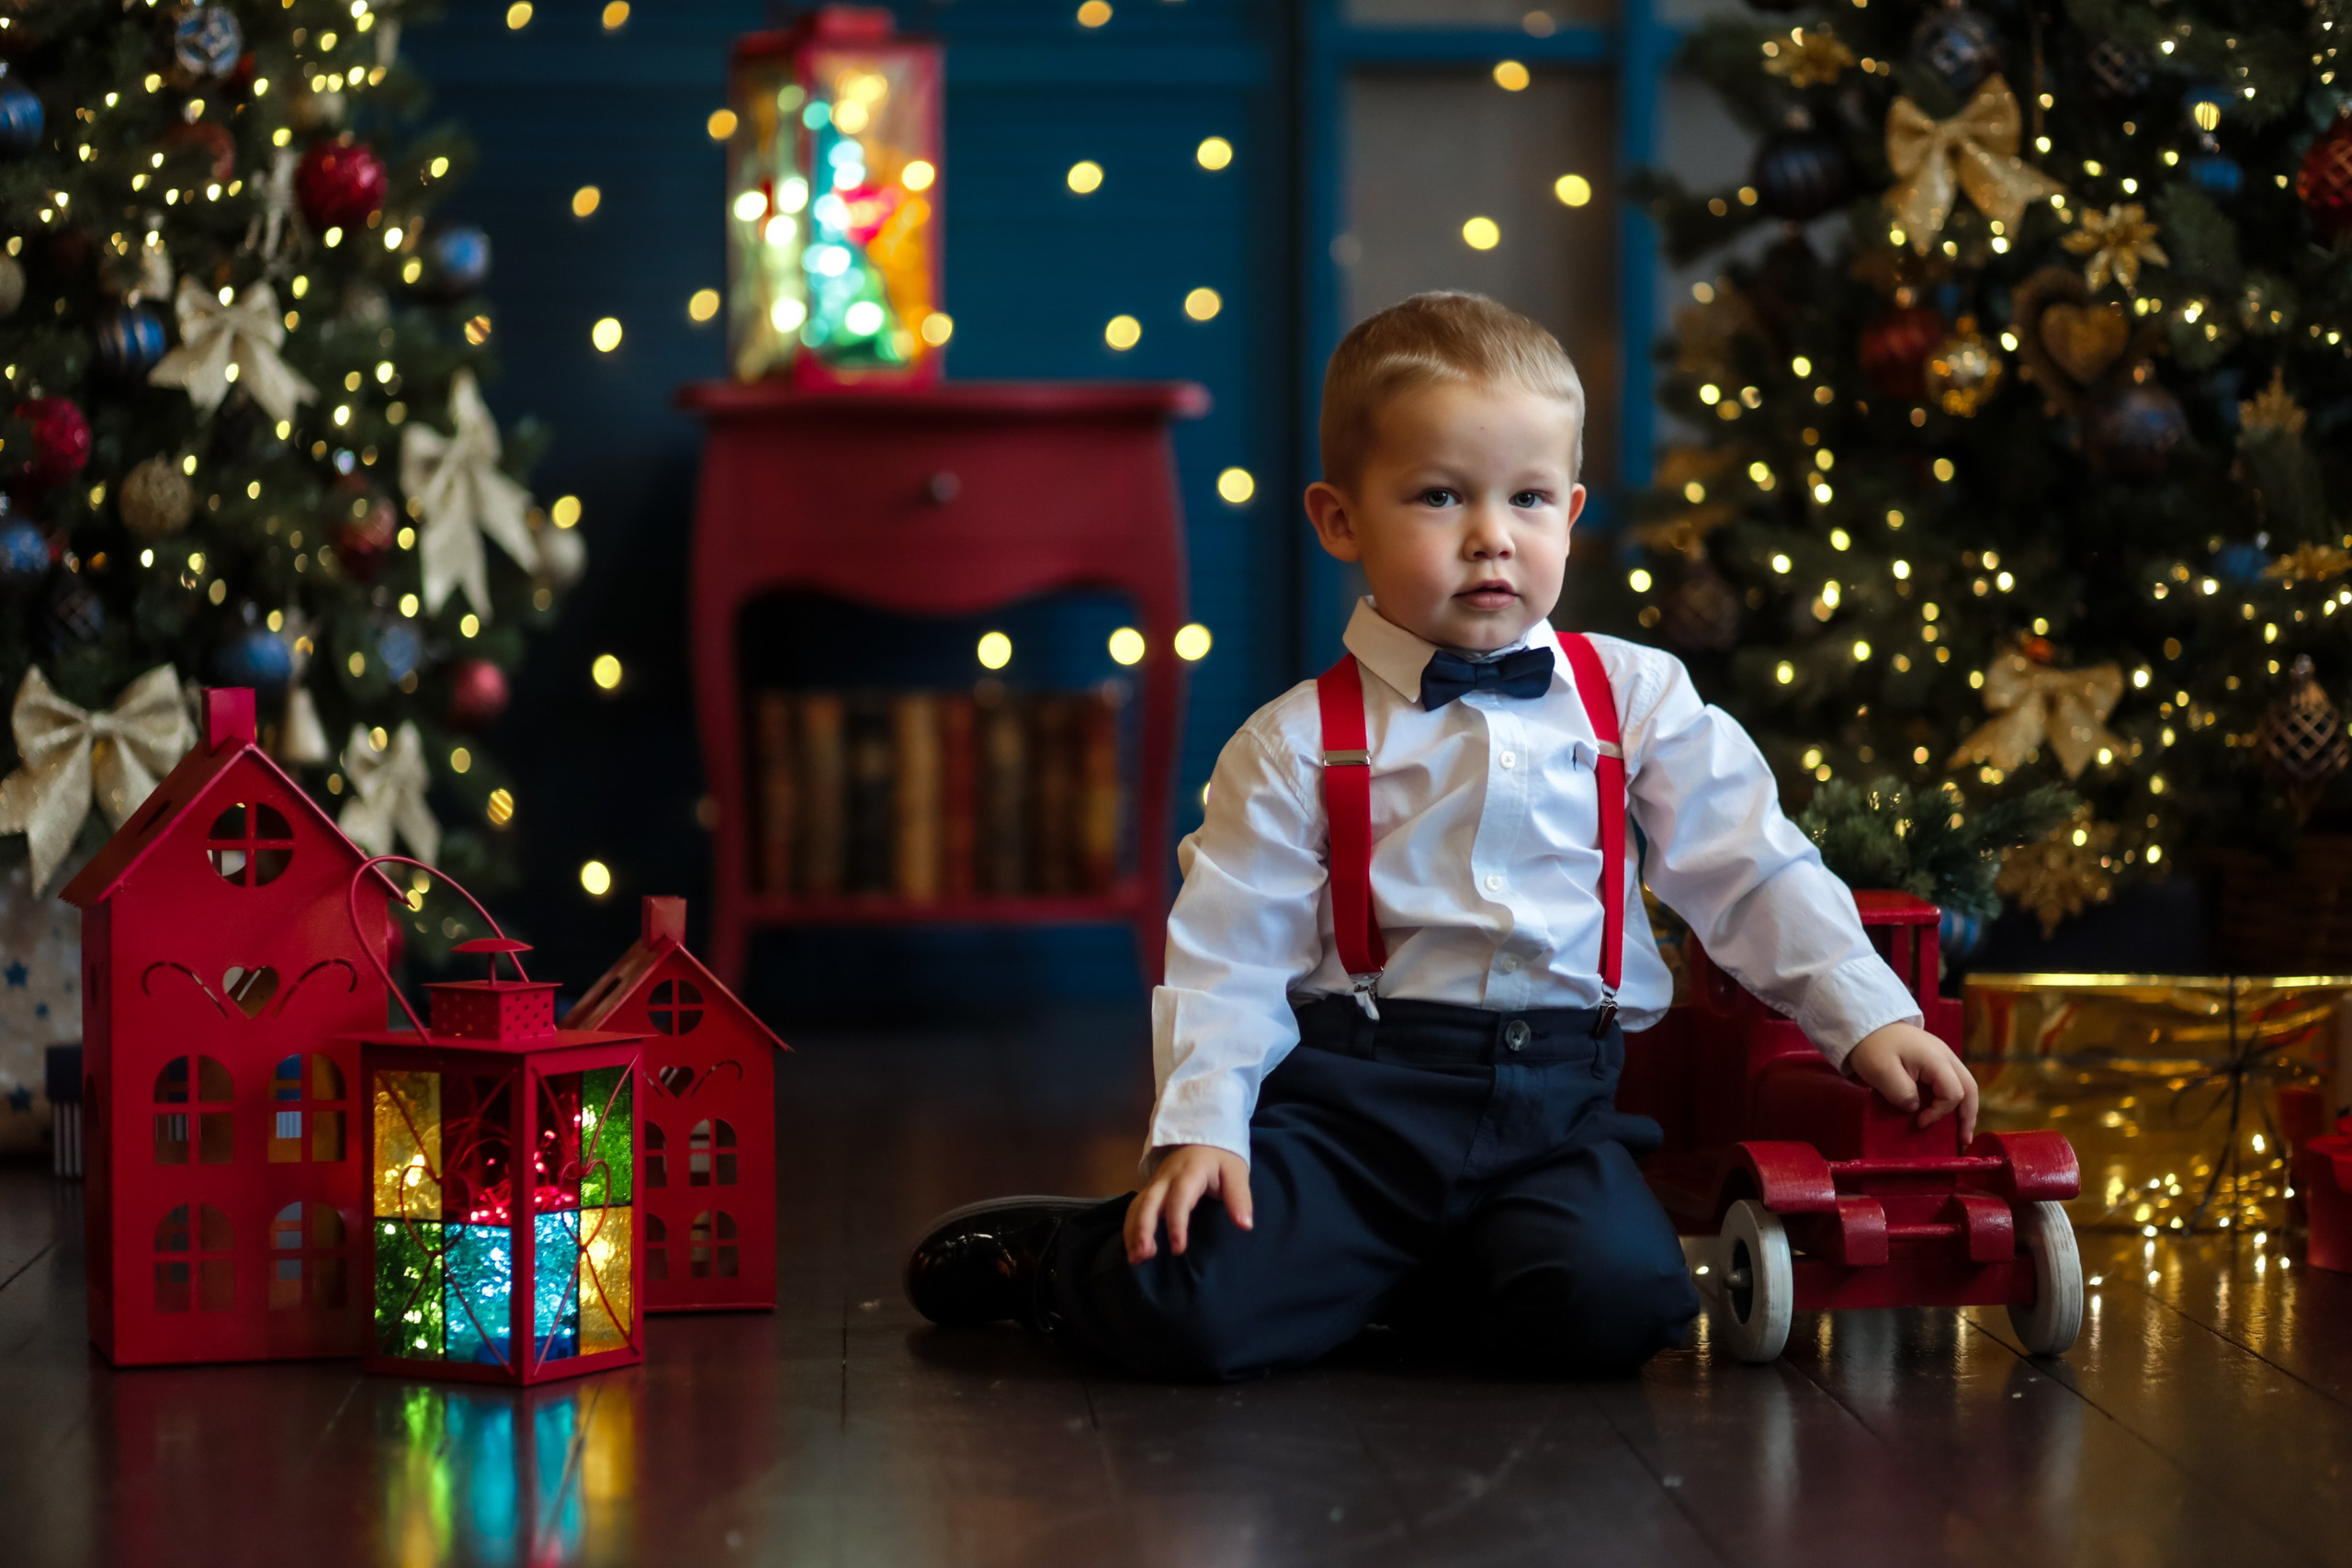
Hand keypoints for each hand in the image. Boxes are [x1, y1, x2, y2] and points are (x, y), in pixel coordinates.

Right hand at [1124, 1144, 1251, 1264]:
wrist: (1203, 1136)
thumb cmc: (1221, 1159)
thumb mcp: (1236, 1173)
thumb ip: (1239, 1198)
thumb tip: (1245, 1225)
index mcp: (1189, 1173)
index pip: (1179, 1199)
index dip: (1176, 1224)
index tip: (1178, 1248)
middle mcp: (1167, 1178)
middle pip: (1149, 1202)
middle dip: (1143, 1229)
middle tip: (1144, 1255)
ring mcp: (1156, 1183)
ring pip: (1138, 1205)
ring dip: (1133, 1231)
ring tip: (1135, 1258)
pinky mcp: (1151, 1189)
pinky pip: (1135, 1207)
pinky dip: (1130, 1227)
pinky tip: (1133, 1249)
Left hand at [1846, 1021, 1977, 1143]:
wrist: (1866, 1024)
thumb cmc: (1872, 1048)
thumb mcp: (1881, 1073)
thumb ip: (1902, 1093)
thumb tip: (1916, 1108)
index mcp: (1936, 1059)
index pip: (1952, 1093)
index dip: (1939, 1112)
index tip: (1919, 1122)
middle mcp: (1946, 1056)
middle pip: (1969, 1088)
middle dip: (1969, 1115)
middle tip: (1964, 1140)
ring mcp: (1942, 1056)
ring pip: (1965, 1084)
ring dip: (1965, 1107)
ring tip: (1962, 1130)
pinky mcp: (1934, 1058)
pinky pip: (1952, 1080)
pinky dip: (1955, 1098)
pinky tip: (1949, 1110)